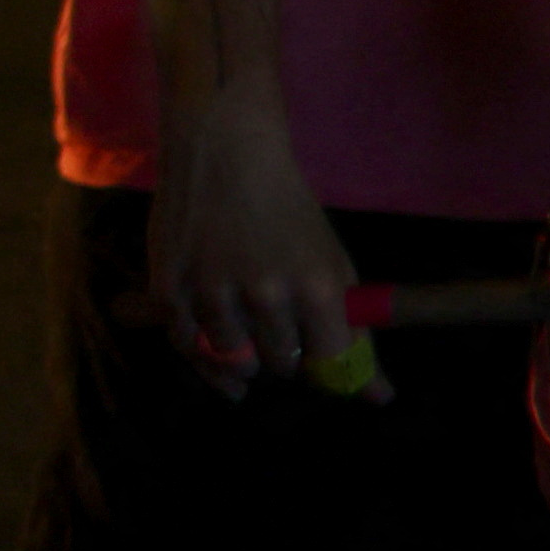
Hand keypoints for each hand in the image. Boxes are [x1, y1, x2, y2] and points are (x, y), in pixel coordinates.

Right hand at [150, 106, 373, 396]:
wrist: (222, 150)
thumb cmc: (285, 207)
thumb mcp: (331, 262)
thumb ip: (353, 332)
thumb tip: (381, 400)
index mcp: (317, 285)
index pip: (328, 361)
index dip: (321, 362)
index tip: (311, 352)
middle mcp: (266, 292)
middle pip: (279, 364)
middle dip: (279, 353)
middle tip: (270, 325)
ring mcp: (213, 289)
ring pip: (231, 359)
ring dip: (237, 351)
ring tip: (238, 321)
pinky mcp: (168, 285)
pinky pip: (183, 343)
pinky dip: (196, 342)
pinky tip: (206, 326)